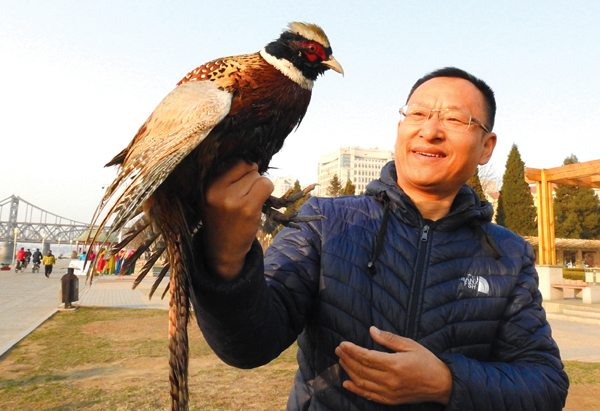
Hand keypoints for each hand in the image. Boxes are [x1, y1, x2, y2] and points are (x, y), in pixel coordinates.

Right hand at [202, 161, 272, 279]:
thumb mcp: (214, 196)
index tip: (241, 183)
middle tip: (243, 198)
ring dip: (259, 188)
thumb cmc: (221, 219)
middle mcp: (217, 191)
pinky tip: (257, 205)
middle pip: (249, 169)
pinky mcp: (248, 209)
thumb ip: (228, 178)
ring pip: (259, 177)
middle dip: (251, 180)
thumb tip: (254, 162)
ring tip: (248, 203)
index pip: (235, 162)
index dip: (244, 170)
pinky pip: (266, 186)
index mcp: (208, 186)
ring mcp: (233, 200)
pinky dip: (267, 192)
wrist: (222, 249)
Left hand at [335, 326, 451, 404]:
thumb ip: (389, 339)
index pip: (366, 357)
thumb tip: (371, 330)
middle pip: (361, 369)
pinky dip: (356, 390)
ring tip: (341, 361)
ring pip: (362, 383)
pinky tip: (347, 383)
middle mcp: (390, 380)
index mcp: (395, 365)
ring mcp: (390, 392)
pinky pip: (369, 396)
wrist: (441, 384)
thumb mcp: (410, 345)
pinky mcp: (391, 400)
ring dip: (349, 371)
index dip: (352, 350)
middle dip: (347, 359)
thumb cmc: (427, 361)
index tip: (342, 344)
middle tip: (338, 350)